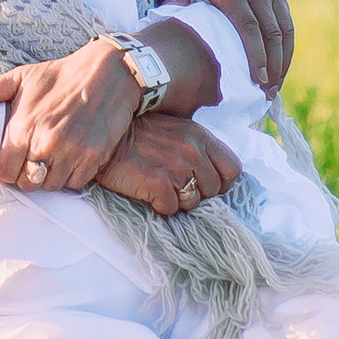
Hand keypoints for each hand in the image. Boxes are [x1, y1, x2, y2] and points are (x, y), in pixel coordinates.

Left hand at [0, 25, 222, 195]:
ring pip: (51, 186)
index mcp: (24, 127)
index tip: (11, 161)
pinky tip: (70, 160)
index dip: (6, 169)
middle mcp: (46, 144)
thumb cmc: (60, 75)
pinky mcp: (94, 158)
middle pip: (27, 183)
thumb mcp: (21, 77)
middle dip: (26, 175)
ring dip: (49, 177)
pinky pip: (76, 183)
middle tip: (31, 161)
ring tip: (51, 160)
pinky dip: (71, 176)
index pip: (4, 172)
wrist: (107, 72)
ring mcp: (72, 153)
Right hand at [101, 118, 243, 216]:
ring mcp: (176, 167)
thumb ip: (198, 147)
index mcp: (200, 135)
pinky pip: (171, 208)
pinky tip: (147, 190)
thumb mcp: (175, 130)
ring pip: (193, 202)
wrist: (105, 140)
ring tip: (158, 185)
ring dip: (177, 200)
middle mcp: (192, 150)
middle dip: (196, 192)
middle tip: (174, 185)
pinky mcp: (159, 184)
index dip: (221, 182)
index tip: (205, 183)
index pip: (233, 169)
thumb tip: (216, 175)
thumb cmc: (139, 136)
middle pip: (213, 189)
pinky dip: (159, 205)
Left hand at [169, 0, 293, 92]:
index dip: (256, 60)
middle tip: (267, 95)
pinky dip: (285, 36)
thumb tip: (173, 28)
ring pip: (284, 24)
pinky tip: (279, 53)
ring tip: (276, 82)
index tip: (258, 84)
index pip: (249, 30)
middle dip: (273, 67)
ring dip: (284, 56)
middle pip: (272, 34)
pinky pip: (284, 11)